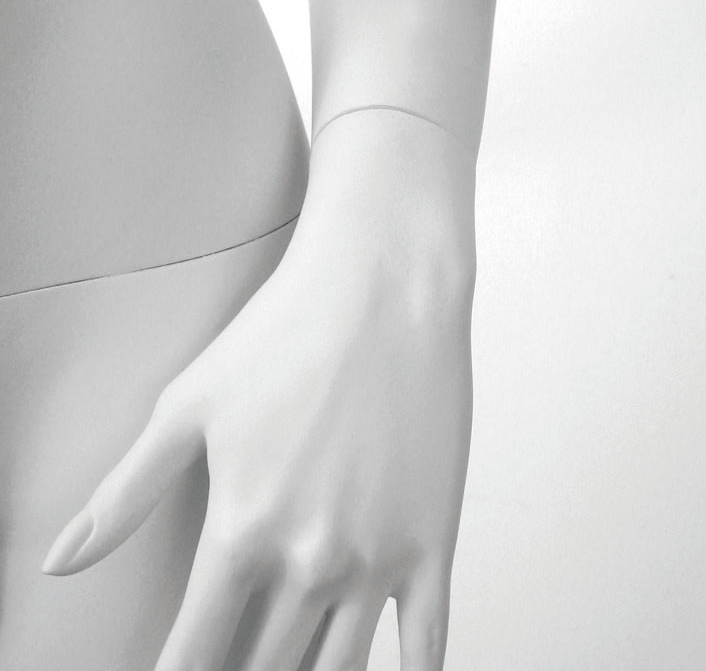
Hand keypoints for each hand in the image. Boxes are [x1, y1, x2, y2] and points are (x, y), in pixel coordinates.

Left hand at [42, 109, 476, 670]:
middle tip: (237, 661)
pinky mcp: (435, 537)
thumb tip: (58, 563)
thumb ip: (125, 495)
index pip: (191, 652)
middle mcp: (309, 559)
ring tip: (291, 669)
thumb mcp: (188, 404)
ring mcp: (379, 555)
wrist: (386, 285)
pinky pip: (428, 639)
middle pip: (264, 668)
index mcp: (241, 531)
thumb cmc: (288, 331)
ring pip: (337, 669)